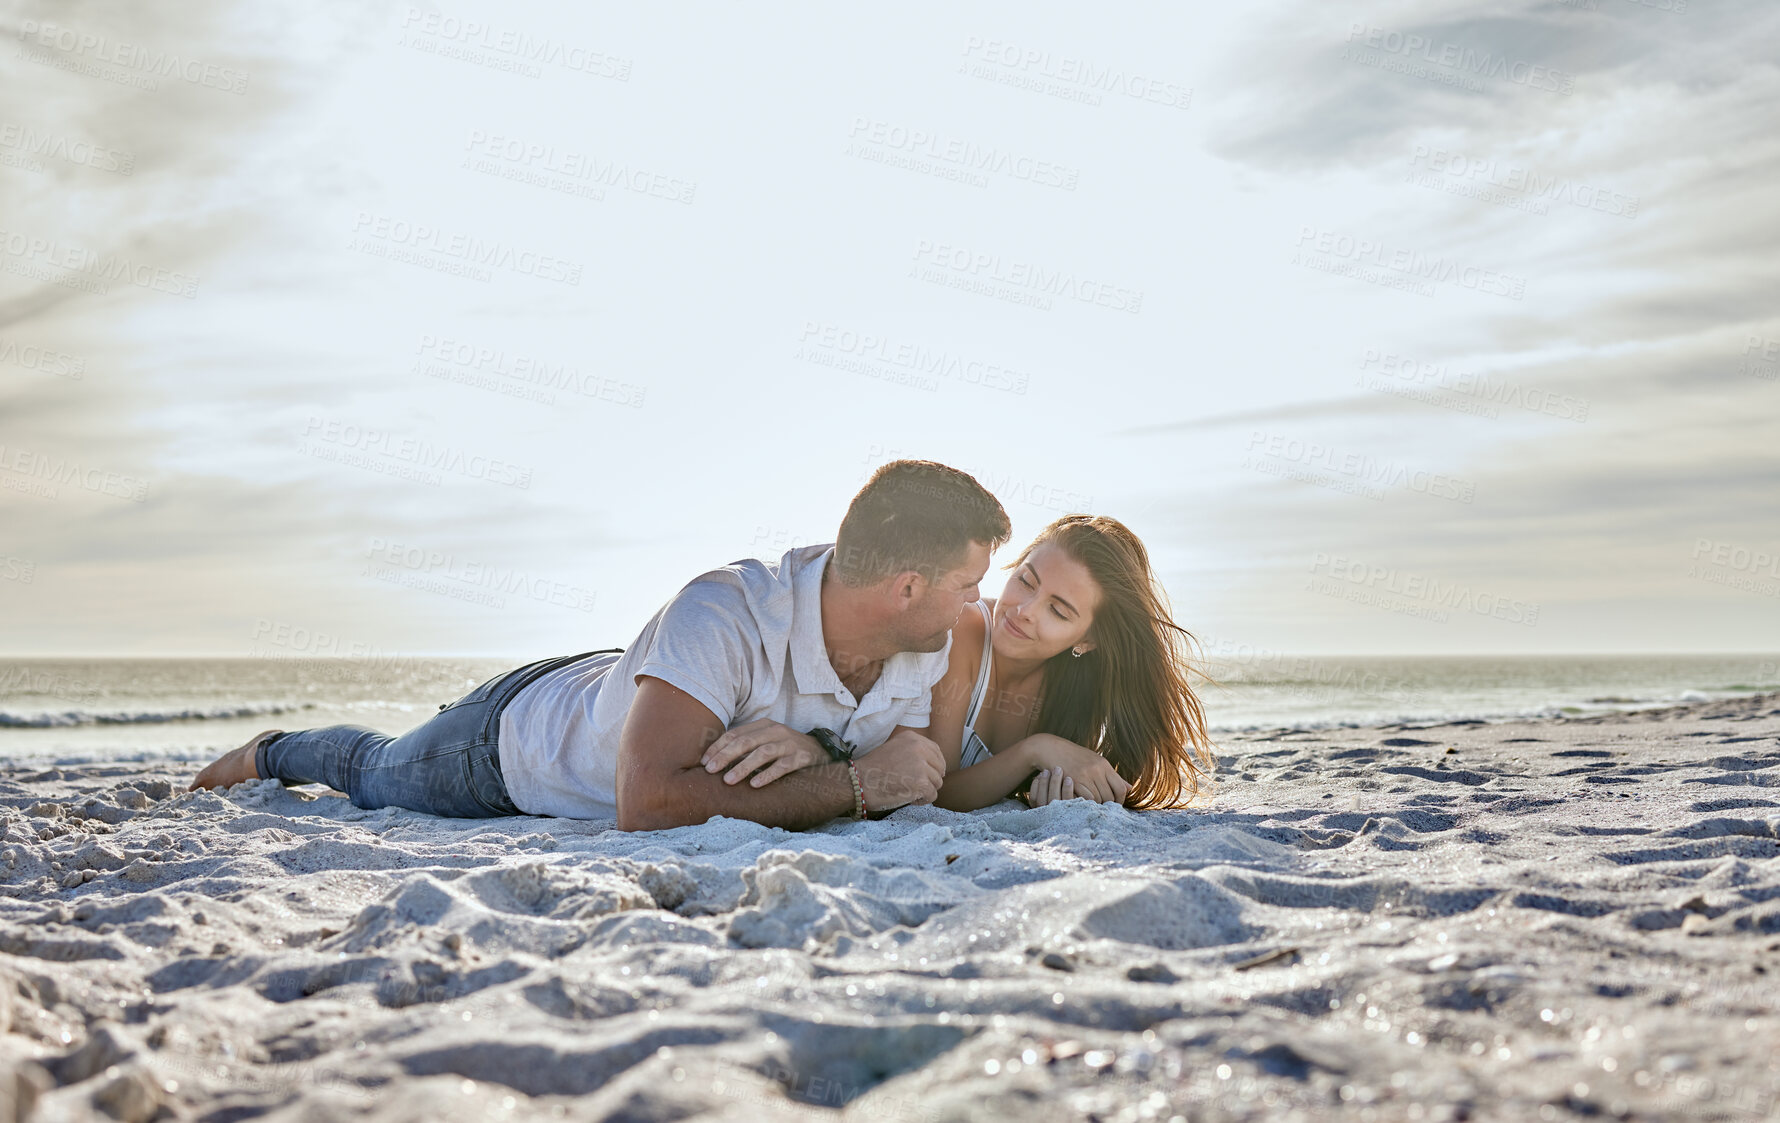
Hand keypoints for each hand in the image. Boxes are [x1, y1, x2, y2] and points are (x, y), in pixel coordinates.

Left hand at [700, 719, 826, 786]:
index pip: (735, 734)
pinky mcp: (801, 757)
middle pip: (745, 742)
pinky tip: (755, 784)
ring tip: (728, 780)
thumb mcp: (766, 740)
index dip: (718, 747)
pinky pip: (783, 766)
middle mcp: (775, 731)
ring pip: (762, 753)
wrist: (821, 750)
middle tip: (710, 771)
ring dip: (743, 767)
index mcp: (763, 725)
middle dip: (725, 756)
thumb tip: (716, 760)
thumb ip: (746, 746)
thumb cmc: (785, 748)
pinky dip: (768, 774)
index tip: (704, 762)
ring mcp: (789, 743)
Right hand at [852, 728, 944, 812]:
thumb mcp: (894, 749)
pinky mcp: (921, 783)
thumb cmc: (872, 769)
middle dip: (930, 779)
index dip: (935, 765)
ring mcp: (921, 765)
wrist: (859, 781)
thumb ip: (913, 752)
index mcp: (912, 738)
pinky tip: (909, 798)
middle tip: (914, 786)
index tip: (928, 774)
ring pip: (937, 783)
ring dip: (925, 791)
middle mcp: (919, 748)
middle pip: (939, 768)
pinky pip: (932, 795)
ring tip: (908, 791)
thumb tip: (934, 766)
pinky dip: (922, 800)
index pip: (936, 751)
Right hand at [1016, 733, 1130, 803]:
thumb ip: (1111, 775)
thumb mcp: (1094, 761)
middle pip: (1109, 796)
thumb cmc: (1073, 756)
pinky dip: (1084, 803)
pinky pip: (1085, 799)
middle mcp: (1097, 769)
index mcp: (1104, 764)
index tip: (1115, 805)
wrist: (1050, 748)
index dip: (1120, 800)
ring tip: (1091, 807)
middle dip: (1107, 805)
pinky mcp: (1073, 780)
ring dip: (1095, 805)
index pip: (1120, 788)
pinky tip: (1080, 803)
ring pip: (1097, 799)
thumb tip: (1129, 788)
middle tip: (1103, 810)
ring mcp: (1085, 775)